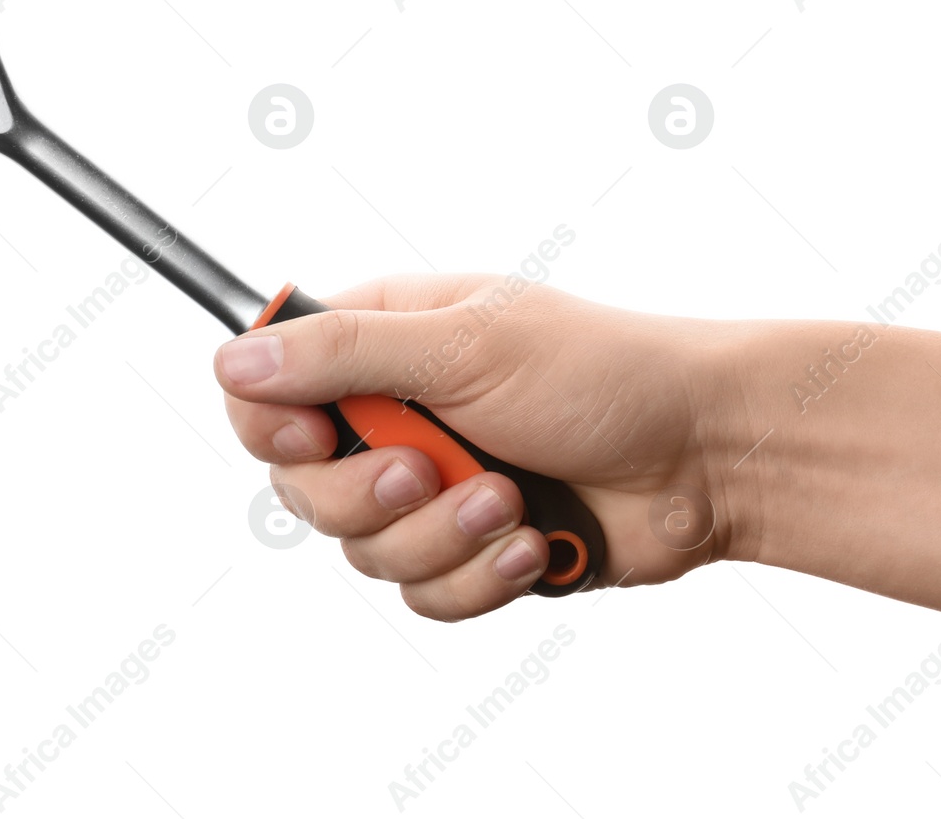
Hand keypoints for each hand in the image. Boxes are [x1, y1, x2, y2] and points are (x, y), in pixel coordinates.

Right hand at [215, 274, 748, 619]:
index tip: (307, 436)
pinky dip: (478, 577)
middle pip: (304, 484)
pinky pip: (424, 595)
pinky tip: (532, 544)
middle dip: (369, 493)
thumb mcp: (466, 343)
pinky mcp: (473, 552)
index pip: (269, 386)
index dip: (269, 421)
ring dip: (439, 535)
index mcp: (387, 343)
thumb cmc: (602, 371)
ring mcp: (435, 489)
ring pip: (365, 551)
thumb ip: (344, 353)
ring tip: (509, 500)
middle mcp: (400, 416)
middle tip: (430, 467)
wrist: (706, 454)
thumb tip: (234, 355)